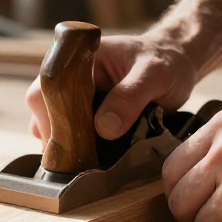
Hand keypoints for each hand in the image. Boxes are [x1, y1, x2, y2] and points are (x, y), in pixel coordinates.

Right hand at [26, 32, 196, 144]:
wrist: (178, 64)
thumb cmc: (165, 61)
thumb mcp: (154, 74)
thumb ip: (129, 97)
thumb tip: (103, 128)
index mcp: (77, 60)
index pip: (48, 87)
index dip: (51, 115)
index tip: (71, 141)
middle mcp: (69, 80)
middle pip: (44, 112)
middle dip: (59, 138)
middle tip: (83, 159)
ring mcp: (76, 101)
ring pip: (54, 128)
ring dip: (68, 147)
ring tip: (90, 161)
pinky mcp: (86, 119)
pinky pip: (72, 138)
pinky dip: (80, 152)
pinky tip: (95, 160)